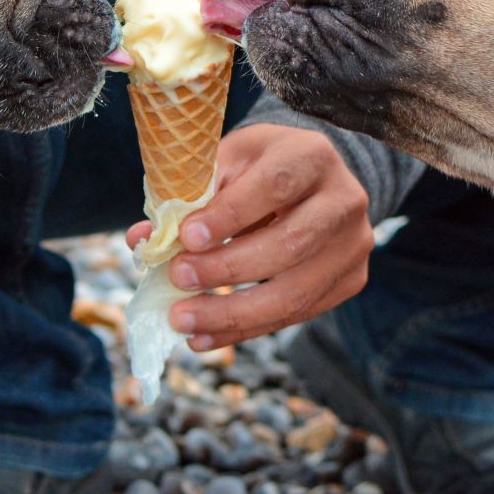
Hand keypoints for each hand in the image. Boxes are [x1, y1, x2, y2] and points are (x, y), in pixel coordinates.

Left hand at [126, 124, 373, 349]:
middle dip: (227, 269)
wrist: (312, 180)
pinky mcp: (350, 281)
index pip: (274, 185)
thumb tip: (142, 239)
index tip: (185, 238)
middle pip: (290, 244)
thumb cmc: (258, 167)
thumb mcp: (228, 161)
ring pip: (295, 292)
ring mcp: (352, 245)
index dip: (230, 215)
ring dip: (232, 314)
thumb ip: (190, 195)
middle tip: (176, 280)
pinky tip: (204, 337)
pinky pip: (295, 315)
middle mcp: (344, 200)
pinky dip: (244, 330)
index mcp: (312, 156)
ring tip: (182, 321)